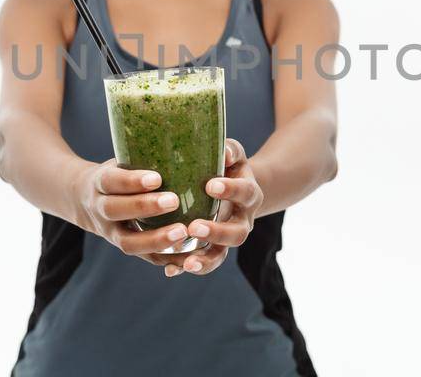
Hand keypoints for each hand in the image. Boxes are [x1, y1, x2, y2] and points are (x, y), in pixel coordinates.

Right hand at [71, 158, 191, 265]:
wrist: (84, 199)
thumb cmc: (117, 173)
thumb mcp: (121, 157)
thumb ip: (144, 150)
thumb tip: (188, 125)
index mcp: (100, 182)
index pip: (111, 181)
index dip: (131, 181)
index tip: (156, 177)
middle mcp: (101, 210)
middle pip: (117, 211)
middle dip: (145, 207)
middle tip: (174, 200)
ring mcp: (112, 233)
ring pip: (129, 243)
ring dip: (156, 239)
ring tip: (183, 232)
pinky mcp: (127, 247)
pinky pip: (145, 259)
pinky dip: (166, 259)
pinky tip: (187, 254)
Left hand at [163, 138, 262, 277]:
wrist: (236, 190)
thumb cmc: (228, 166)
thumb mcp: (232, 155)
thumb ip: (229, 150)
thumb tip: (223, 151)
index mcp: (249, 194)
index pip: (245, 193)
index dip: (230, 190)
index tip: (210, 186)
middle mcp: (242, 220)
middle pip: (237, 233)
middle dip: (217, 232)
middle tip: (195, 227)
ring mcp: (227, 238)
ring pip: (221, 254)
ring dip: (205, 260)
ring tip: (188, 262)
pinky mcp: (212, 250)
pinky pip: (203, 263)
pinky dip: (186, 267)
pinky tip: (171, 270)